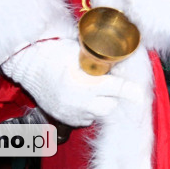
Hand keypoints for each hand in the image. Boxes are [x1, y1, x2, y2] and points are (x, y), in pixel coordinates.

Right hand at [0, 38, 142, 126]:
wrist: (28, 64)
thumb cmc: (55, 52)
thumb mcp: (80, 51)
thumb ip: (101, 58)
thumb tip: (122, 56)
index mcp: (84, 84)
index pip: (116, 90)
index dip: (131, 91)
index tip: (140, 93)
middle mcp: (78, 102)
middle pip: (109, 107)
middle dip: (115, 96)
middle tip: (114, 83)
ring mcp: (70, 112)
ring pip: (98, 114)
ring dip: (102, 103)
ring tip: (97, 89)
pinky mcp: (64, 118)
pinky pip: (85, 119)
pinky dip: (90, 110)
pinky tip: (86, 97)